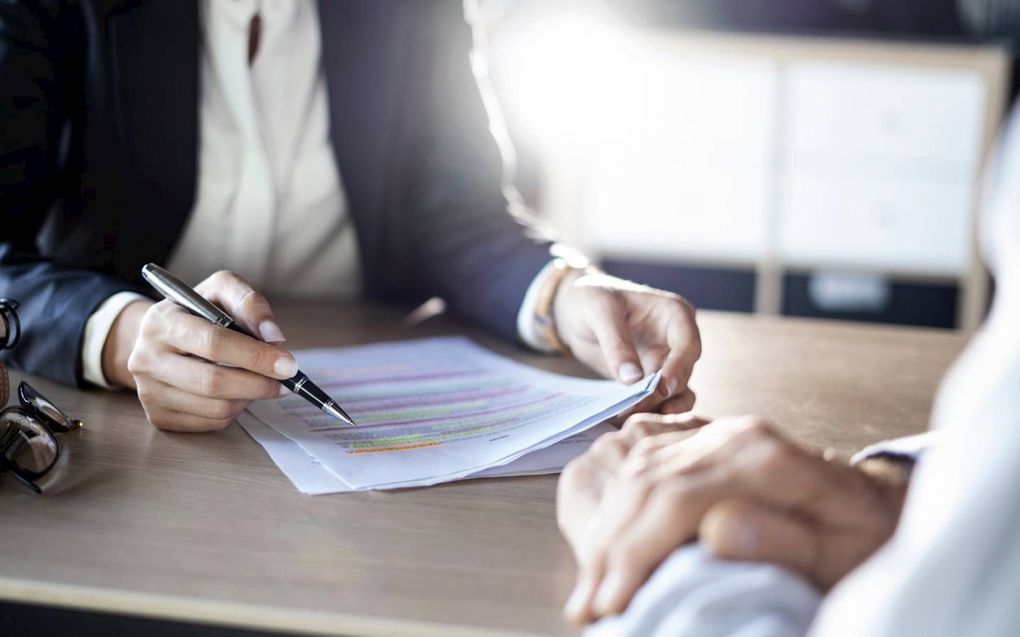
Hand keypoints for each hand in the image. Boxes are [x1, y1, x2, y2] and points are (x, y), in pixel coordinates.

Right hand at [105, 271, 296, 431]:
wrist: (162, 337)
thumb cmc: (199, 312)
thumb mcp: (221, 290)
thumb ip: (250, 303)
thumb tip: (274, 337)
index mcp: (161, 322)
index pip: (213, 343)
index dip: (255, 356)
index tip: (288, 365)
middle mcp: (146, 358)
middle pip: (212, 382)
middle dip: (258, 383)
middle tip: (286, 381)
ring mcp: (148, 391)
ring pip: (215, 408)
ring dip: (250, 398)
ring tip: (262, 383)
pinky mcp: (158, 416)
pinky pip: (210, 423)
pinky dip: (236, 411)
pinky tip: (240, 394)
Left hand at [553, 271, 699, 413]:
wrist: (574, 309)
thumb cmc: (589, 298)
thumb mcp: (599, 313)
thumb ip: (616, 344)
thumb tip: (632, 380)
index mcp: (674, 314)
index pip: (688, 345)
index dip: (678, 368)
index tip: (662, 388)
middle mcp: (676, 340)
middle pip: (681, 374)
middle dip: (660, 394)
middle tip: (634, 409)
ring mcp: (665, 361)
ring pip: (675, 393)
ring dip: (658, 408)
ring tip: (635, 420)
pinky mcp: (650, 379)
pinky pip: (656, 400)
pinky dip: (645, 410)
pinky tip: (626, 420)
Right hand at [561, 416, 908, 623]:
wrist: (875, 502)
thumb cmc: (866, 538)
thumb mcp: (844, 552)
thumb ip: (786, 540)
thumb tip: (717, 531)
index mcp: (764, 457)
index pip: (676, 498)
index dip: (636, 552)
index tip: (613, 602)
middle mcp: (730, 437)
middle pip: (646, 483)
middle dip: (610, 549)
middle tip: (587, 607)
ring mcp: (713, 436)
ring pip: (636, 473)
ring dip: (605, 533)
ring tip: (589, 588)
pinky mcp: (702, 444)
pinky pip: (643, 466)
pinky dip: (617, 510)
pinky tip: (605, 545)